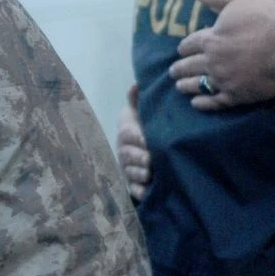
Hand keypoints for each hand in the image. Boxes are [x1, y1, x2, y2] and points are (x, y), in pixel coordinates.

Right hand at [116, 84, 150, 201]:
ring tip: (149, 174)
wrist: (142, 146)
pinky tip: (147, 192)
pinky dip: (139, 191)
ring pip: (130, 172)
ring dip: (138, 174)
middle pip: (127, 155)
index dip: (136, 137)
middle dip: (138, 158)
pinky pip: (132, 189)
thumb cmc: (142, 126)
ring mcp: (127, 168)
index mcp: (126, 133)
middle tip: (150, 160)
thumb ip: (137, 100)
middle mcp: (124, 151)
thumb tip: (137, 83)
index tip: (146, 140)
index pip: (127, 134)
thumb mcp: (139, 112)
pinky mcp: (132, 184)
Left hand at [169, 0, 274, 109]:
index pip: (190, 44)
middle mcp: (212, 62)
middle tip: (172, 72)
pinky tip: (196, 104)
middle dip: (179, 68)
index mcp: (211, 39)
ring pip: (198, 85)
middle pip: (190, 66)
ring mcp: (223, 80)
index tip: (180, 50)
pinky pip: (215, 102)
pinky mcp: (237, 95)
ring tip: (179, 87)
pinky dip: (203, 104)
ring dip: (186, 85)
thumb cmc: (266, 19)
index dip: (184, 47)